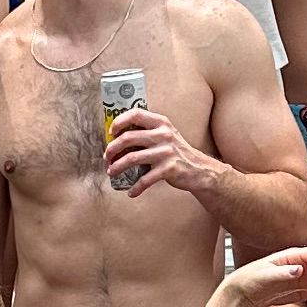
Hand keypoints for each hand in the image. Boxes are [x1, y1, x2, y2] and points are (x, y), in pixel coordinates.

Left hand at [102, 108, 219, 202]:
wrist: (199, 169)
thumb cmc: (176, 152)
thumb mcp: (165, 135)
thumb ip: (147, 132)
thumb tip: (118, 137)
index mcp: (161, 123)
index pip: (136, 114)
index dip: (119, 121)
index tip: (111, 132)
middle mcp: (163, 135)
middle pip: (128, 138)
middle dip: (112, 149)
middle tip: (107, 157)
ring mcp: (166, 152)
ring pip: (131, 158)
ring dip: (117, 167)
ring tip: (111, 172)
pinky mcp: (168, 169)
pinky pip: (145, 180)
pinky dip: (135, 188)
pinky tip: (131, 192)